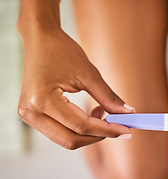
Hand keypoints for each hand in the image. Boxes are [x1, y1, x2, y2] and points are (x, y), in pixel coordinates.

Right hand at [18, 30, 133, 149]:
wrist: (39, 38)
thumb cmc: (61, 50)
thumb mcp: (89, 73)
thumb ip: (108, 97)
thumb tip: (127, 114)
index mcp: (43, 100)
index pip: (81, 126)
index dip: (107, 130)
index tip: (127, 130)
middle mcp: (31, 112)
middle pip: (71, 140)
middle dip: (99, 135)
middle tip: (119, 126)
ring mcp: (29, 116)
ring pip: (66, 139)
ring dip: (89, 133)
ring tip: (102, 113)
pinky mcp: (33, 115)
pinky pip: (60, 131)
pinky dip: (79, 128)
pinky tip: (91, 115)